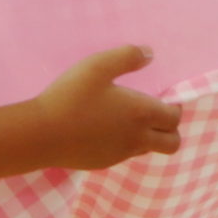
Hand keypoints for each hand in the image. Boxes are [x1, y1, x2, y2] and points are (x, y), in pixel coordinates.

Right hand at [32, 46, 183, 168]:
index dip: (175, 109)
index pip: (174, 118)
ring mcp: (121, 154)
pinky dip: (126, 144)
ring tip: (129, 120)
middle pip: (172, 143)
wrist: (42, 134)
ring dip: (148, 137)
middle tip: (156, 115)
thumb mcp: (98, 66)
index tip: (166, 99)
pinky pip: (126, 155)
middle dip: (171, 130)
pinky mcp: (104, 163)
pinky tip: (106, 130)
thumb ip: (127, 56)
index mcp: (141, 113)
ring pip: (148, 150)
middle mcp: (137, 138)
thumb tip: (150, 53)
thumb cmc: (70, 96)